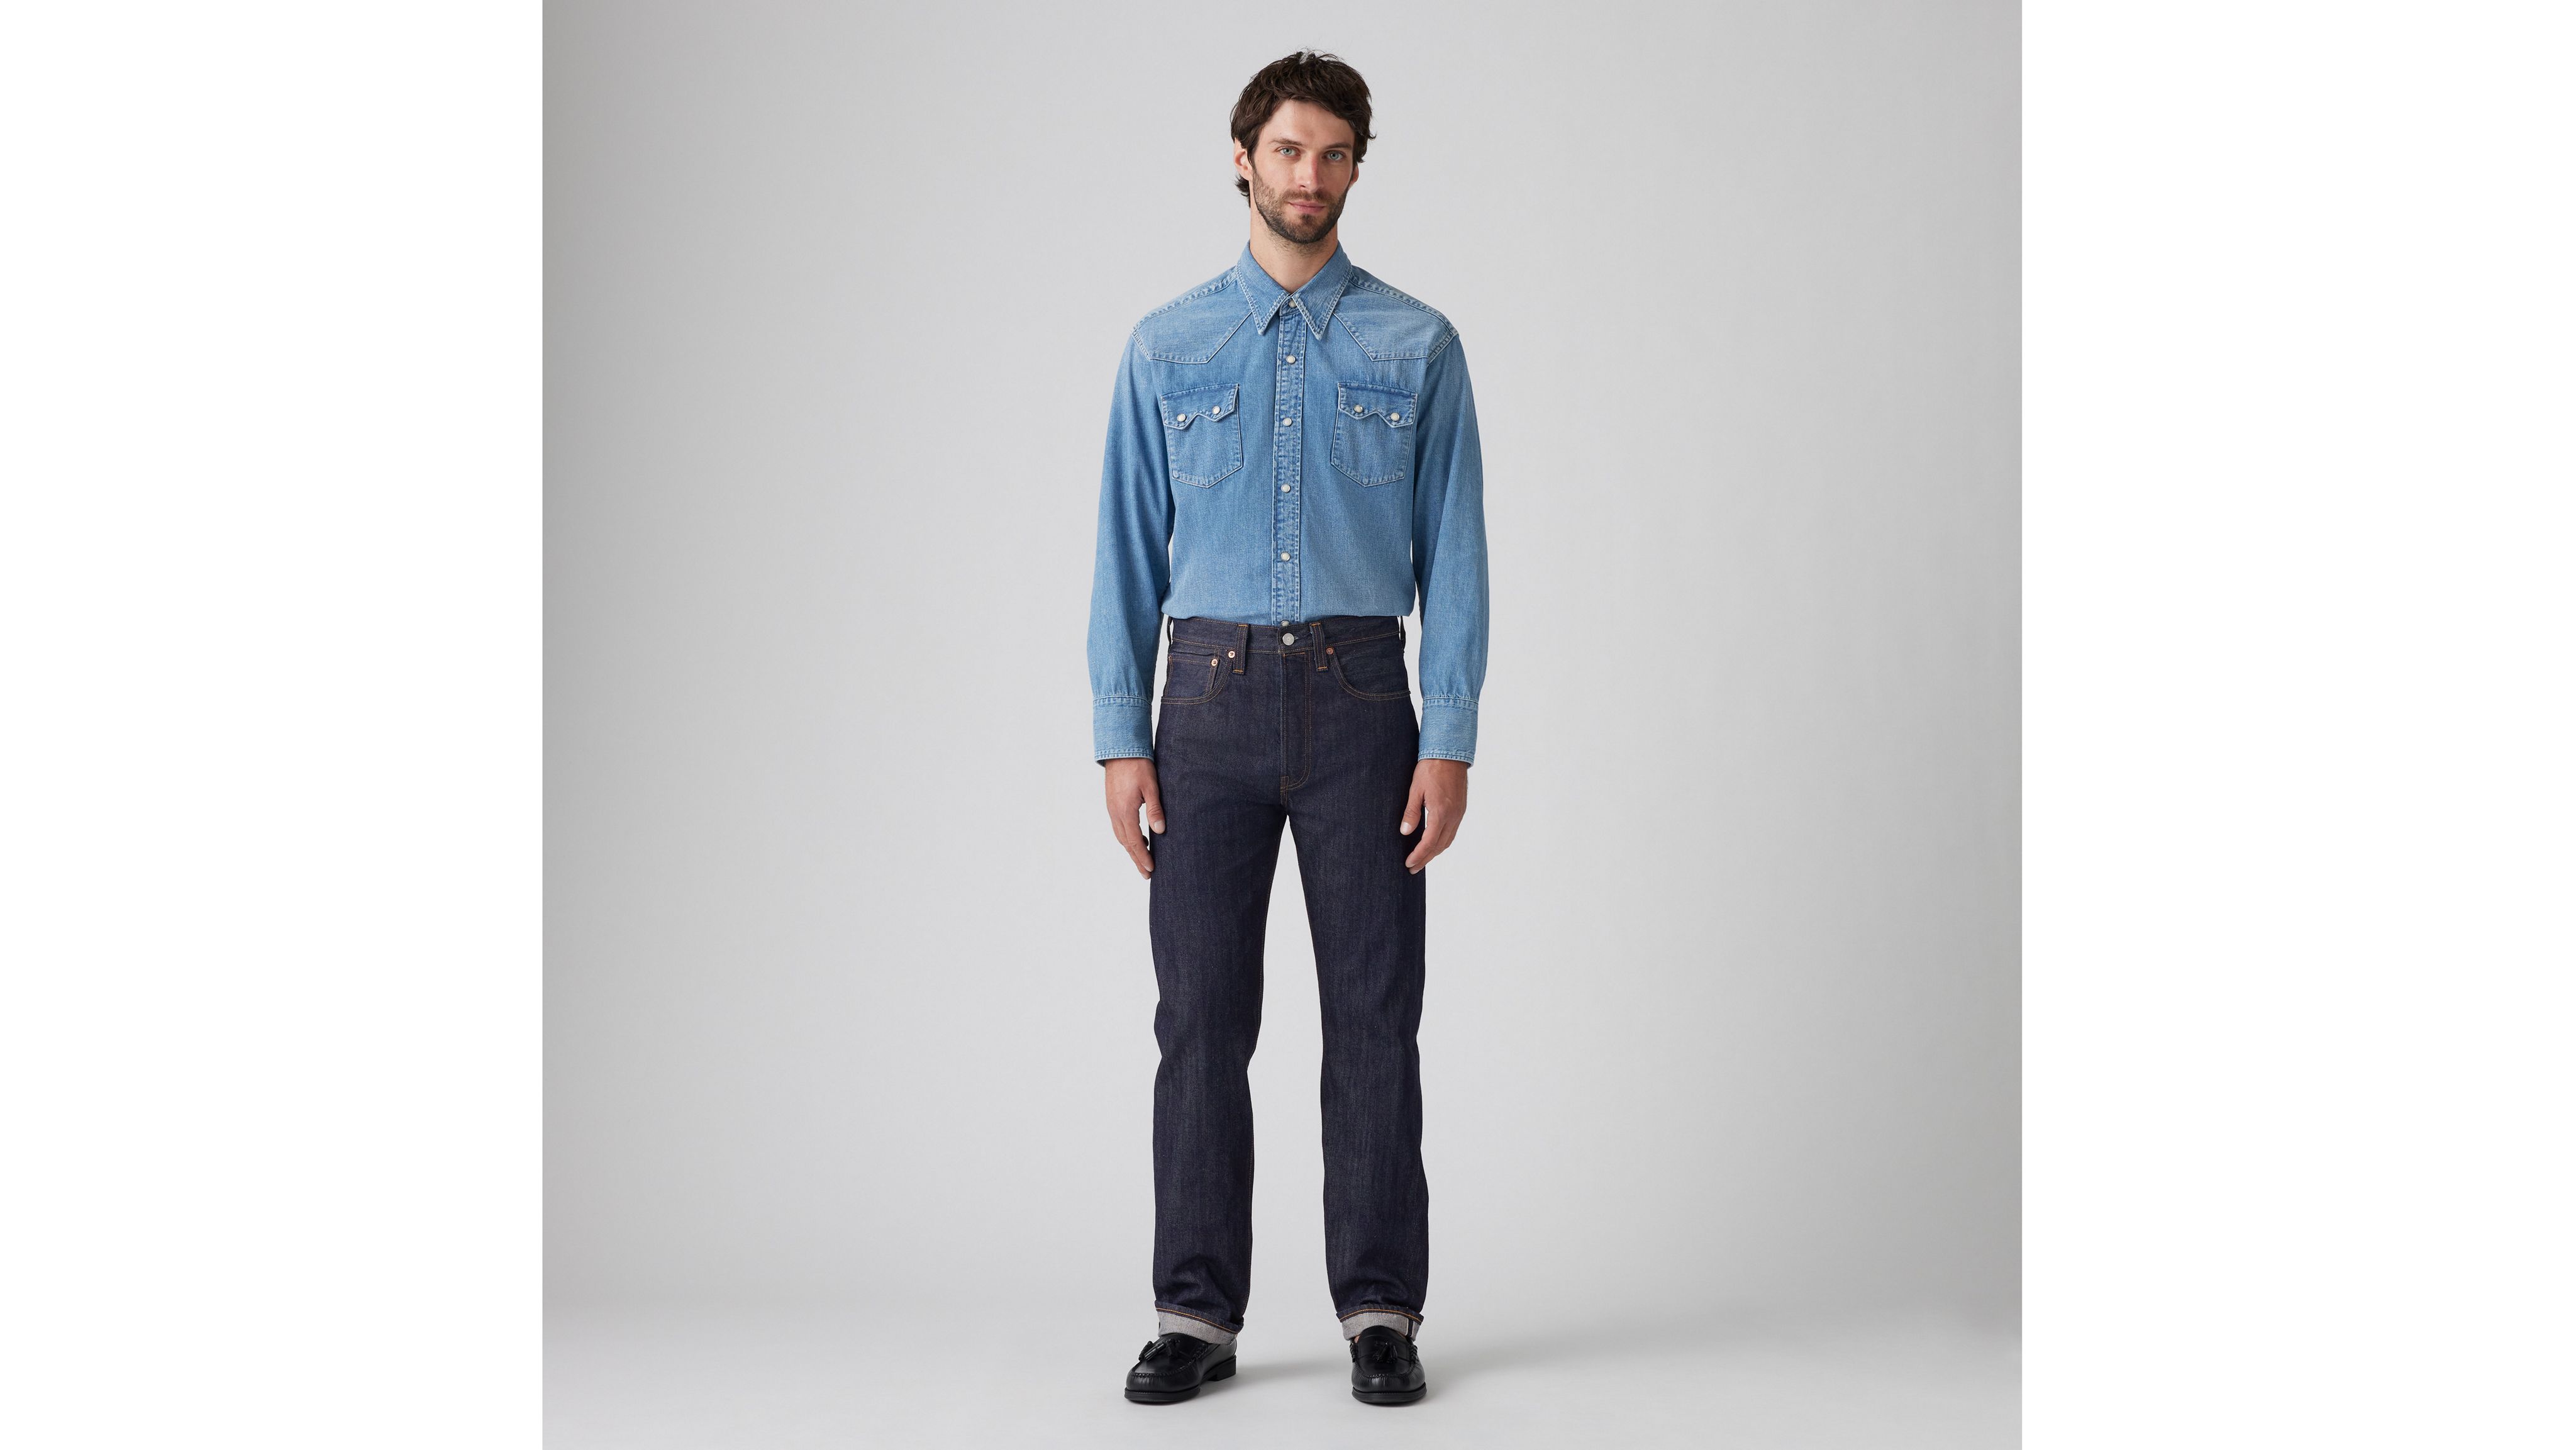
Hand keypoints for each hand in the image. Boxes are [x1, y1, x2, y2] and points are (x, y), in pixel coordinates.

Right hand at [1103, 757, 1164, 877]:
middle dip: (1136, 859)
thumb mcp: (1151, 786)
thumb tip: (1160, 831)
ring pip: (1120, 836)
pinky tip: (1137, 837)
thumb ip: (1155, 809)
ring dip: (1131, 849)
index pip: (1134, 841)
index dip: (1143, 857)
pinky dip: (1127, 837)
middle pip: (1125, 843)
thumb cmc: (1138, 764)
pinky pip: (1118, 827)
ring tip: (1142, 859)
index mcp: (1125, 811)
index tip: (1151, 869)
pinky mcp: (1112, 803)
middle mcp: (1115, 813)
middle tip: (1146, 873)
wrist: (1120, 748)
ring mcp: (1111, 808)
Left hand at [1400, 758, 1468, 873]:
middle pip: (1439, 846)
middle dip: (1426, 859)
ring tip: (1422, 859)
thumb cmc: (1431, 768)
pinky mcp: (1461, 809)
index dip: (1418, 856)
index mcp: (1441, 813)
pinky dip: (1442, 842)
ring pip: (1448, 841)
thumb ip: (1411, 813)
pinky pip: (1452, 831)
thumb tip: (1405, 833)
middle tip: (1413, 867)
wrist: (1450, 753)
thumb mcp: (1416, 790)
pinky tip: (1434, 843)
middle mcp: (1453, 816)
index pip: (1429, 843)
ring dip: (1435, 852)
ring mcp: (1459, 813)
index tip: (1409, 864)